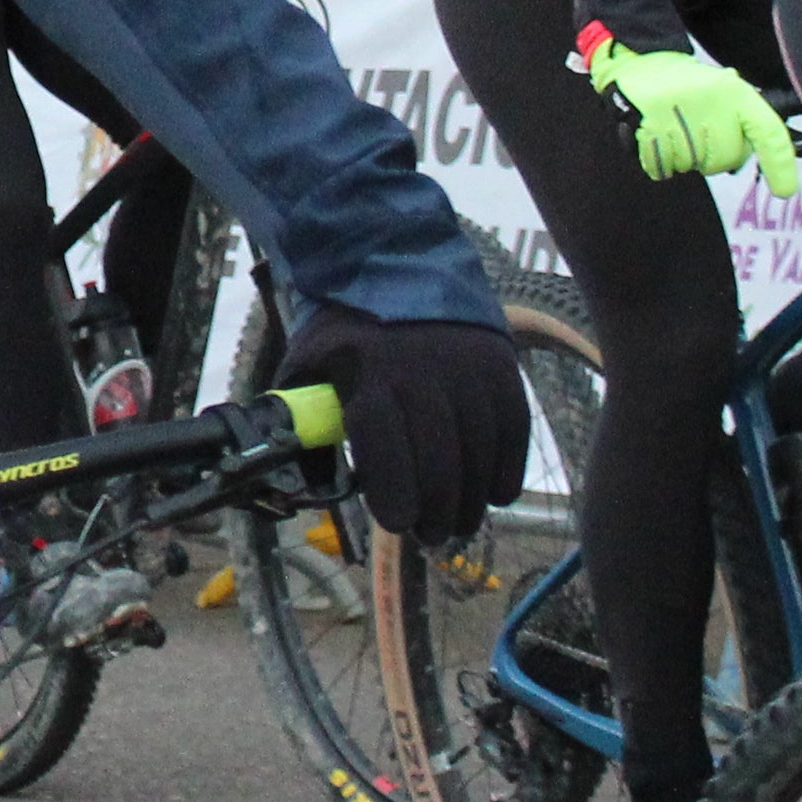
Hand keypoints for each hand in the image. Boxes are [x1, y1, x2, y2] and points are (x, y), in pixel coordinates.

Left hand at [280, 309, 530, 553]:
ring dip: (471, 497)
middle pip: (438, 453)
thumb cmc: (346, 330)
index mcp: (367, 368)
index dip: (394, 487)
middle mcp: (422, 366)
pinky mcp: (500, 363)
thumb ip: (302, 416)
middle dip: (436, 507)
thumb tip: (288, 475)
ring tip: (457, 525)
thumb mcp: (309, 362)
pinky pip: (513, 426)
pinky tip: (496, 495)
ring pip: (479, 447)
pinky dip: (507, 466)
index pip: (383, 438)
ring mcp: (466, 364)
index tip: (399, 524)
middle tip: (430, 538)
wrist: (398, 263)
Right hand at [585, 38, 800, 196]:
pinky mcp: (650, 130)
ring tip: (675, 128)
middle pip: (725, 160)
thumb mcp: (726, 91)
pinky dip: (660, 160)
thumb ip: (746, 123)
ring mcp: (679, 118)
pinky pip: (663, 168)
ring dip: (684, 157)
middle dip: (714, 156)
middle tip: (698, 131)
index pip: (769, 133)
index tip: (785, 191)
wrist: (642, 64)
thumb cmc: (690, 87)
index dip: (781, 166)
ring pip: (693, 166)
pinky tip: (659, 136)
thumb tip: (772, 166)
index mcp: (735, 93)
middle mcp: (712, 104)